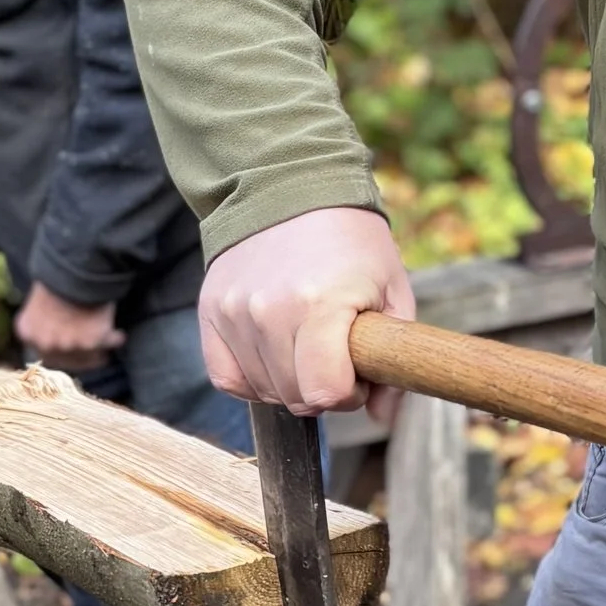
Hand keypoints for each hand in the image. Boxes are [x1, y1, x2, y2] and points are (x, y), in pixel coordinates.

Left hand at [14, 282, 119, 364]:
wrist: (77, 263)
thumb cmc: (59, 275)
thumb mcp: (39, 300)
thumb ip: (42, 324)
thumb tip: (55, 336)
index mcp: (27, 332)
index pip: (45, 354)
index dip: (63, 353)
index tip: (75, 351)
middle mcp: (44, 343)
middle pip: (67, 360)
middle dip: (81, 355)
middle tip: (95, 352)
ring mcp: (67, 344)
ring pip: (89, 357)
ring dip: (100, 349)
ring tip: (110, 339)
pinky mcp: (92, 342)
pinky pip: (107, 344)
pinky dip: (114, 339)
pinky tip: (119, 335)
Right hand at [200, 206, 413, 417]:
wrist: (292, 187)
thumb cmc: (351, 240)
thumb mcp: (392, 290)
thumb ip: (394, 357)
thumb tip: (383, 418)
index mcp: (321, 303)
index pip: (327, 393)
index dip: (350, 393)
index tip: (356, 369)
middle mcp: (269, 310)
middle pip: (296, 398)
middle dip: (323, 388)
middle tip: (334, 352)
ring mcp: (235, 312)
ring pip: (264, 392)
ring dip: (290, 381)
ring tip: (305, 342)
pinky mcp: (211, 312)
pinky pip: (227, 378)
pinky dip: (252, 379)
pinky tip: (273, 355)